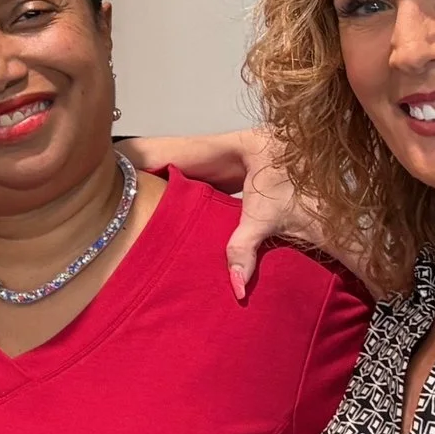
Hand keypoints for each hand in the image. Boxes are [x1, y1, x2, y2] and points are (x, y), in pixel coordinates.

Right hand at [119, 127, 326, 300]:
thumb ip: (246, 249)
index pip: (171, 147)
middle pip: (165, 152)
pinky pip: (184, 177)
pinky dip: (163, 185)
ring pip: (172, 163)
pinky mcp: (223, 176)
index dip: (137, 156)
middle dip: (134, 166)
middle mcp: (221, 148)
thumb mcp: (273, 221)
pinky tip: (144, 200)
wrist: (338, 207)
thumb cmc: (312, 203)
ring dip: (147, 176)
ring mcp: (221, 161)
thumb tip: (235, 287)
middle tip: (96, 183)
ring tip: (111, 192)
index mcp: (231, 146)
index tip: (105, 165)